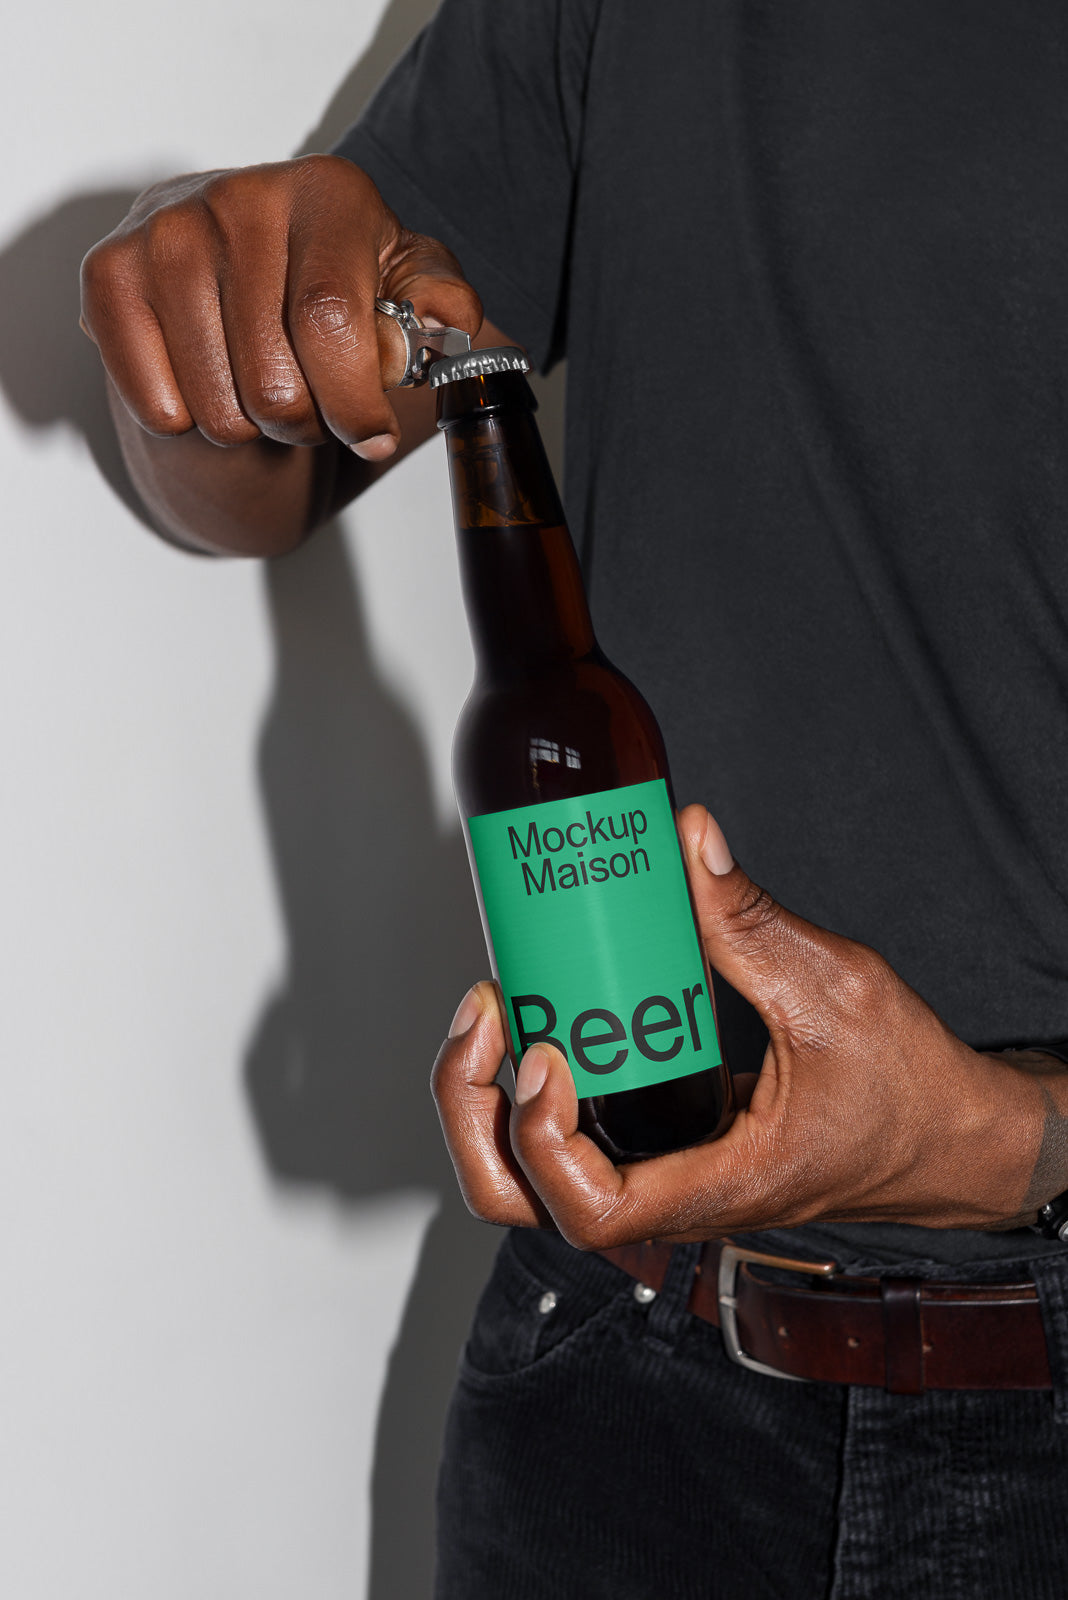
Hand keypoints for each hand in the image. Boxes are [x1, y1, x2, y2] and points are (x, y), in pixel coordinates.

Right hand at [79, 155, 481, 458]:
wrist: (238, 273)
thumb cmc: (333, 285)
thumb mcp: (404, 288)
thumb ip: (439, 303)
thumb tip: (444, 322)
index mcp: (329, 193)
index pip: (330, 321)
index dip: (353, 402)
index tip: (371, 436)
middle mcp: (241, 197)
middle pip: (274, 380)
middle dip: (306, 424)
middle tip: (313, 406)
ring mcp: (167, 232)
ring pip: (217, 406)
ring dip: (249, 427)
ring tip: (260, 388)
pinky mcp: (109, 274)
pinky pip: (160, 406)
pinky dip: (188, 421)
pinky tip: (206, 378)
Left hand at [432, 805, 1052, 1246]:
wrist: (949, 1135)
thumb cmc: (909, 1091)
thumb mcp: (837, 992)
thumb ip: (754, 920)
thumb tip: (689, 840)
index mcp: (719, 1186)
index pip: (590, 1211)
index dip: (541, 1140)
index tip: (549, 1053)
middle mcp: (674, 1194)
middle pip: (525, 1200)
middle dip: (476, 1111)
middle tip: (492, 1013)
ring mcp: (661, 1173)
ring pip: (533, 1175)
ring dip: (490, 1097)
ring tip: (499, 1006)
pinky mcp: (661, 1145)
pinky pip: (567, 1137)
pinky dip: (529, 1085)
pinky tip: (541, 1011)